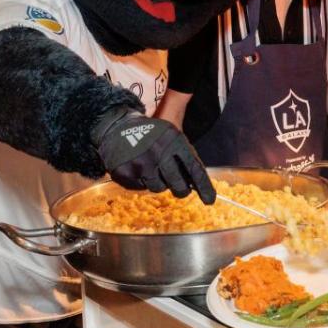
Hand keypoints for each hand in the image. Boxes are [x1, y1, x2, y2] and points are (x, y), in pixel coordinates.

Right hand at [91, 107, 214, 202]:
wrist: (118, 127)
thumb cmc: (151, 136)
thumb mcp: (172, 139)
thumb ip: (185, 159)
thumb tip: (197, 186)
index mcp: (174, 141)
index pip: (194, 169)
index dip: (204, 187)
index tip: (210, 200)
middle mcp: (158, 152)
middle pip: (178, 185)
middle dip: (181, 190)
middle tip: (181, 189)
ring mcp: (141, 163)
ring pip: (159, 188)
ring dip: (158, 182)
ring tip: (151, 167)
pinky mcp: (125, 172)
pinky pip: (140, 188)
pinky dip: (141, 181)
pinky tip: (137, 168)